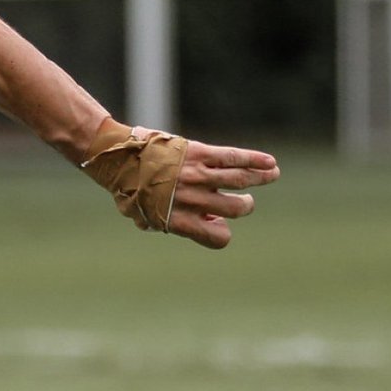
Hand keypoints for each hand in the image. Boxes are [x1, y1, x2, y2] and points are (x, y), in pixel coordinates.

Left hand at [81, 121, 278, 249]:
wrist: (118, 157)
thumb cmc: (127, 188)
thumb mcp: (142, 215)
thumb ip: (165, 223)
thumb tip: (189, 224)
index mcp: (179, 220)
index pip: (217, 236)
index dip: (222, 232)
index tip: (218, 222)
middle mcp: (193, 200)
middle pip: (235, 209)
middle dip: (243, 206)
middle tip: (243, 201)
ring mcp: (198, 176)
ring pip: (242, 180)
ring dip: (261, 178)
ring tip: (271, 175)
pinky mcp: (201, 154)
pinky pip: (235, 158)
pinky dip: (256, 160)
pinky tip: (270, 163)